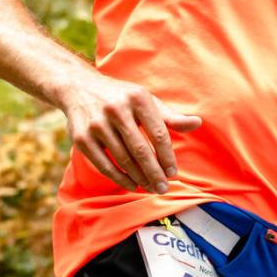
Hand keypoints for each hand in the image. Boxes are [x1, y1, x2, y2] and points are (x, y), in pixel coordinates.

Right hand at [59, 72, 201, 192]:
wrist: (79, 87)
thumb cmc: (122, 98)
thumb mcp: (146, 101)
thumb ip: (170, 117)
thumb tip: (197, 123)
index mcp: (137, 98)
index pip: (158, 133)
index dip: (167, 156)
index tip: (173, 173)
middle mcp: (116, 109)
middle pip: (140, 150)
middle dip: (154, 173)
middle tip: (163, 188)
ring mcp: (96, 124)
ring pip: (123, 159)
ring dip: (139, 178)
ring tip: (150, 188)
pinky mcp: (81, 138)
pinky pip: (104, 165)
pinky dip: (119, 178)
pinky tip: (132, 185)